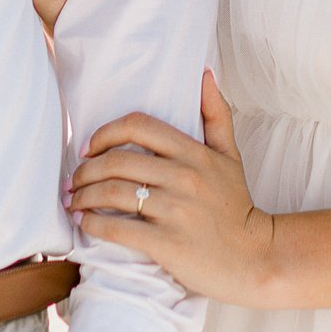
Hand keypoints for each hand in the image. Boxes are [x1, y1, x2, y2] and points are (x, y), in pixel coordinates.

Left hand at [70, 72, 278, 306]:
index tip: (89, 148)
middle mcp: (184, 177)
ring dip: (83, 197)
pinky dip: (92, 223)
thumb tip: (204, 74)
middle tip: (73, 180)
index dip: (104, 133)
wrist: (256, 258)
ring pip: (112, 193)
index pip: (137, 126)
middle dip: (85, 170)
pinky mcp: (167, 243)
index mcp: (193, 153)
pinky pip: (117, 228)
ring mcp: (175, 210)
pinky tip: (84, 222)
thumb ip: (216, 114)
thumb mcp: (230, 156)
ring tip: (73, 202)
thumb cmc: (235, 205)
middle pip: (116, 161)